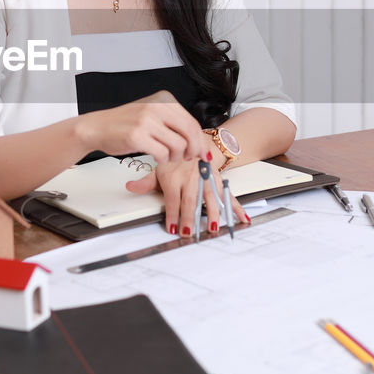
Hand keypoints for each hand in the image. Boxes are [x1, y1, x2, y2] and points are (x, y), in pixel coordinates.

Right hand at [76, 91, 209, 164]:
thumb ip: (173, 123)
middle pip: (189, 133)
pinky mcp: (137, 136)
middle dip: (193, 150)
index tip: (203, 152)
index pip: (192, 122)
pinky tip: (156, 157)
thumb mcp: (152, 114)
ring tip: (166, 157)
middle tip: (188, 158)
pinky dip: (163, 160)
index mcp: (164, 99)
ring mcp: (146, 121)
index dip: (200, 141)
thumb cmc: (124, 124)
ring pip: (178, 146)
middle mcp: (157, 107)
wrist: (97, 127)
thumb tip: (197, 140)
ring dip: (175, 157)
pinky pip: (162, 154)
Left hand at [126, 157, 250, 237]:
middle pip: (191, 200)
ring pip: (210, 198)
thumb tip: (130, 187)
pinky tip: (242, 218)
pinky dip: (236, 207)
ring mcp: (205, 180)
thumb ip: (146, 182)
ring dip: (213, 213)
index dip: (172, 214)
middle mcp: (191, 179)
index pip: (173, 199)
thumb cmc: (175, 159)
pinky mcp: (217, 182)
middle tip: (189, 232)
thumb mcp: (158, 168)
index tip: (172, 227)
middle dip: (190, 217)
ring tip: (213, 227)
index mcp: (175, 178)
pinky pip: (227, 195)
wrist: (194, 140)